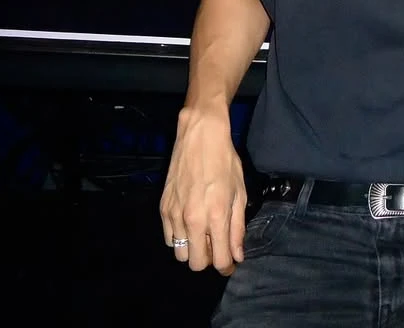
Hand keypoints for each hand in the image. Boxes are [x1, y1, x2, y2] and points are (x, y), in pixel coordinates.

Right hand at [159, 105, 247, 275]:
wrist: (200, 137)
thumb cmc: (225, 162)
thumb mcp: (240, 193)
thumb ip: (237, 228)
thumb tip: (237, 255)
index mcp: (216, 216)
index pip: (218, 261)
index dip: (226, 266)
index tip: (230, 263)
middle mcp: (193, 220)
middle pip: (195, 264)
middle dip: (208, 260)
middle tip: (217, 245)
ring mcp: (174, 216)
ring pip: (180, 254)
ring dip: (193, 249)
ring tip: (203, 232)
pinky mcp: (163, 208)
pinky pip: (169, 238)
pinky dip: (180, 238)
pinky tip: (190, 223)